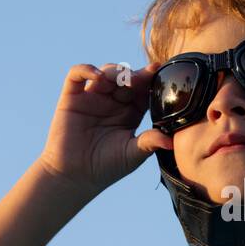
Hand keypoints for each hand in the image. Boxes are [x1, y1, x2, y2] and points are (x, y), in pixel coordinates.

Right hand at [37, 60, 172, 192]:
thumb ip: (149, 142)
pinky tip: (98, 76)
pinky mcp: (71, 97)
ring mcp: (92, 97)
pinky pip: (77, 74)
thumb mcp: (132, 154)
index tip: (158, 71)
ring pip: (106, 72)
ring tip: (122, 80)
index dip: (150, 81)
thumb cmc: (106, 167)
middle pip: (126, 78)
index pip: (142, 91)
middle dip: (134, 75)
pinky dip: (86, 69)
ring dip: (115, 71)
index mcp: (130, 112)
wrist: (75, 176)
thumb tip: (172, 142)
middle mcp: (112, 102)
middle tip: (140, 79)